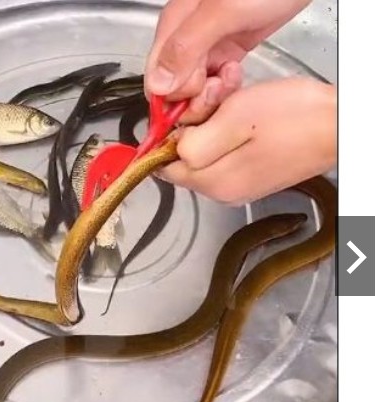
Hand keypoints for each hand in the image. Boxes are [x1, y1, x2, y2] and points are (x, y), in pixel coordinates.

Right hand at [146, 0, 311, 121]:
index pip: (156, 80)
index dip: (175, 96)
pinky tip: (236, 72)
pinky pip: (214, 81)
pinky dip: (224, 85)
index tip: (200, 89)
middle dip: (196, 96)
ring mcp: (205, 45)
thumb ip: (186, 47)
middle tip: (220, 80)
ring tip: (231, 74)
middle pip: (174, 89)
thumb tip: (157, 85)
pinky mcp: (227, 50)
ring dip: (212, 92)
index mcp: (173, 26)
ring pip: (194, 88)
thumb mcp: (222, 11)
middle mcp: (184, 39)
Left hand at [158, 77, 336, 204]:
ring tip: (234, 108)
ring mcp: (238, 188)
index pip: (165, 168)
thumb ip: (195, 142)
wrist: (339, 126)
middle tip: (215, 105)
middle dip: (192, 130)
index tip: (187, 115)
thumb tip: (170, 152)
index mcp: (214, 183)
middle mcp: (223, 193)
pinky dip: (226, 136)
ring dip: (210, 130)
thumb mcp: (233, 120)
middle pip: (184, 162)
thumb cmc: (292, 118)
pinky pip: (223, 157)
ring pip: (203, 157)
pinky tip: (244, 119)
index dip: (169, 138)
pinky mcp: (251, 178)